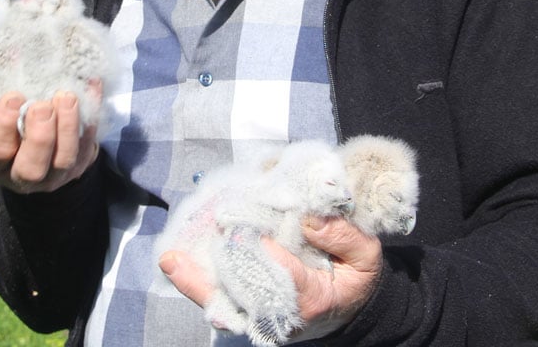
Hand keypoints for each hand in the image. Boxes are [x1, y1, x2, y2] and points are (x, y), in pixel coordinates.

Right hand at [0, 91, 97, 192]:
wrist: (41, 143)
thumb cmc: (9, 127)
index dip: (3, 126)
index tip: (14, 97)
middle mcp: (24, 177)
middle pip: (31, 168)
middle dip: (38, 136)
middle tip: (41, 106)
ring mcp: (56, 175)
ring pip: (64, 160)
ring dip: (67, 127)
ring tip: (66, 97)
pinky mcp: (81, 165)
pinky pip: (89, 143)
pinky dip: (91, 115)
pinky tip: (91, 86)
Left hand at [159, 215, 382, 341]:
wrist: (350, 312)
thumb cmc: (355, 280)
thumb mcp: (367, 257)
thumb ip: (345, 237)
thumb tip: (311, 220)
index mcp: (311, 298)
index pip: (280, 274)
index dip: (259, 252)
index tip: (241, 229)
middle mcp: (281, 315)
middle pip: (241, 293)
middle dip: (216, 267)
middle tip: (186, 250)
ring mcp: (263, 318)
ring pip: (224, 303)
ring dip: (196, 280)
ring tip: (170, 259)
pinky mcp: (252, 315)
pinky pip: (221, 302)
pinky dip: (198, 284)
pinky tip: (175, 264)